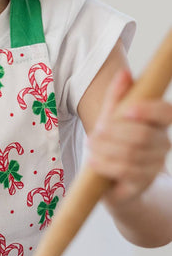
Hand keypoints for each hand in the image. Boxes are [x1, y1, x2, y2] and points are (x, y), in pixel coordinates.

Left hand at [86, 70, 171, 204]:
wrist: (110, 180)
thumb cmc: (112, 144)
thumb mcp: (111, 118)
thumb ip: (117, 97)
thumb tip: (124, 73)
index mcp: (158, 123)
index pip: (165, 112)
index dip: (149, 111)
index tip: (128, 111)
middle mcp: (162, 143)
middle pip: (142, 135)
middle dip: (112, 134)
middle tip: (93, 135)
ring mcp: (155, 165)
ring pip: (131, 154)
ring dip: (105, 149)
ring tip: (91, 147)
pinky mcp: (143, 183)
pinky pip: (126, 171)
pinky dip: (106, 165)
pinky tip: (94, 161)